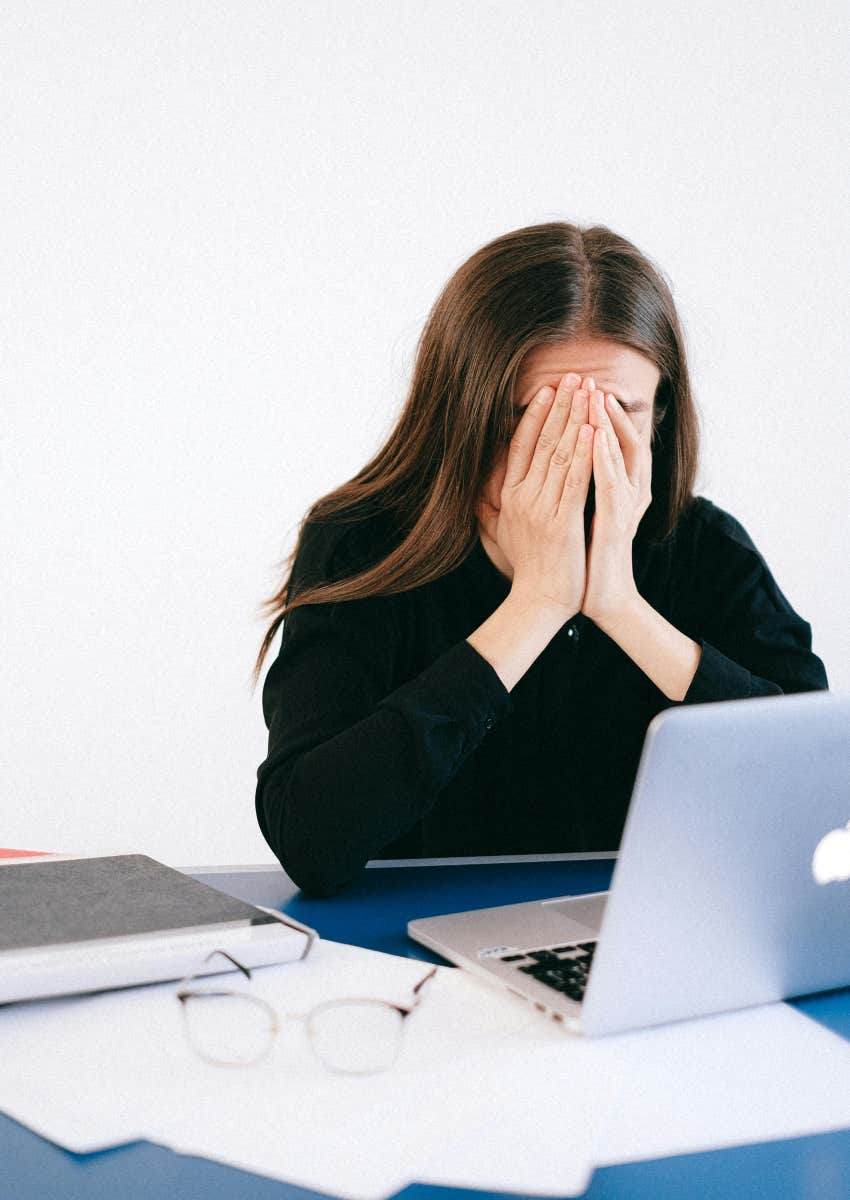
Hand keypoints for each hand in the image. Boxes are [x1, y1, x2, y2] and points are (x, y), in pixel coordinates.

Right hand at [476, 373, 593, 616]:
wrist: (538, 601)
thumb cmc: (528, 568)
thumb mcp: (504, 531)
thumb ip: (495, 505)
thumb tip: (483, 488)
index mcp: (509, 496)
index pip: (521, 445)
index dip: (535, 415)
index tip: (548, 389)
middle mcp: (521, 497)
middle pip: (542, 441)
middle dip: (561, 405)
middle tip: (575, 376)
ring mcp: (540, 509)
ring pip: (560, 454)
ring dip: (576, 418)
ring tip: (588, 391)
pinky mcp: (561, 522)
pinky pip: (575, 480)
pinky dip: (584, 453)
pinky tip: (594, 429)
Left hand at [580, 381, 652, 625]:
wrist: (600, 597)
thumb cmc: (584, 559)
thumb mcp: (572, 517)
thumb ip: (565, 491)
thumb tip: (538, 470)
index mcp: (612, 488)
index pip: (603, 442)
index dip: (589, 416)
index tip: (571, 390)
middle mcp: (625, 491)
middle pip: (616, 440)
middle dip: (600, 409)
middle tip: (586, 380)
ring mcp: (625, 504)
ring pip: (619, 454)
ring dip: (606, 423)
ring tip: (593, 396)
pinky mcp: (618, 521)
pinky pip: (612, 482)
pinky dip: (604, 457)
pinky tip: (594, 436)